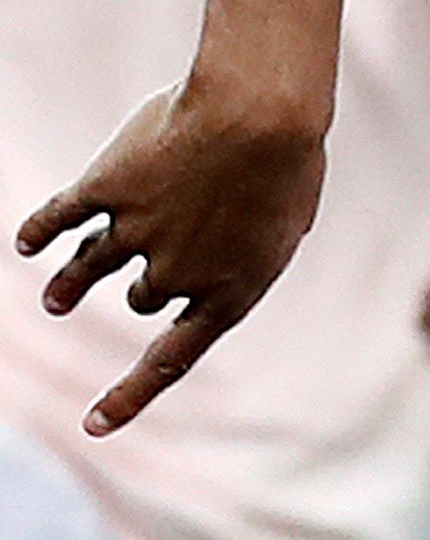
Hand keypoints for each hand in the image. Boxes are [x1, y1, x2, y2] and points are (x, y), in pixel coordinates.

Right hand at [16, 77, 328, 430]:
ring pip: (87, 271)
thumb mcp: (286, 221)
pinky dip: (41, 231)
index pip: (171, 360)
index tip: (94, 425)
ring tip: (55, 301)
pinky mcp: (105, 189)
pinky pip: (60, 217)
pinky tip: (28, 242)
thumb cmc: (290, 163)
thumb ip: (248, 249)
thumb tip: (223, 256)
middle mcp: (175, 274)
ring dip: (68, 287)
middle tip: (141, 283)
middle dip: (144, 288)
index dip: (130, 395)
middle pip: (144, 297)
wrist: (260, 115)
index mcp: (229, 292)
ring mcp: (135, 233)